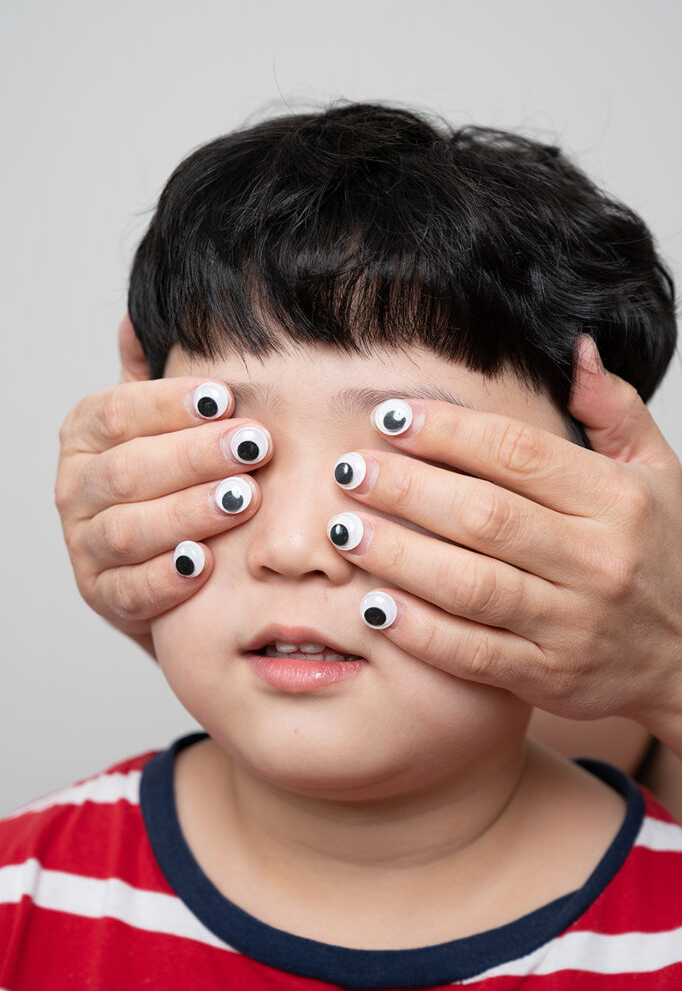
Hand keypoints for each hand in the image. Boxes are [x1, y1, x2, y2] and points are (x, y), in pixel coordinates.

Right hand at [55, 318, 270, 655]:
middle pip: (128, 470)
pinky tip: (204, 564)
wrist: (158, 559)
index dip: (170, 404)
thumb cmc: (168, 478)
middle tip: (252, 446)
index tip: (225, 397)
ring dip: (188, 513)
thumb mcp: (159, 425)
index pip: (118, 411)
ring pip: (130, 529)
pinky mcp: (103, 595)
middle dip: (193, 457)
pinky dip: (166, 578)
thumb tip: (136, 319)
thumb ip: (149, 379)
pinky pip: (130, 589)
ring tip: (242, 499)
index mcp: (86, 435)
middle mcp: (76, 488)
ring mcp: (84, 545)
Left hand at [329, 337, 681, 753]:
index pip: (518, 454)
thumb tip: (577, 351)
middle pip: (484, 515)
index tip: (390, 418)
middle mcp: (596, 560)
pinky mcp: (549, 677)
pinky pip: (474, 652)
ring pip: (471, 584)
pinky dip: (420, 632)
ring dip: (399, 556)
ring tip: (344, 530)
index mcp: (616, 500)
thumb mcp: (659, 476)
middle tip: (349, 469)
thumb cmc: (661, 556)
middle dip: (406, 489)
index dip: (447, 432)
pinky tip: (373, 607)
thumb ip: (616, 412)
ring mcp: (572, 624)